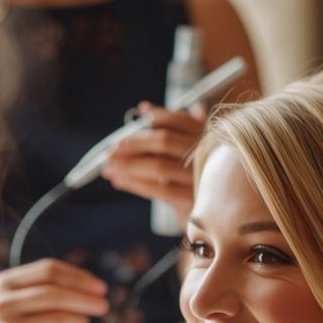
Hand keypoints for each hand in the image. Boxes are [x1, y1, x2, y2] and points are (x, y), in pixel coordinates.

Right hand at [0, 258, 109, 322]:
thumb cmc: (19, 319)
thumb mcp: (26, 296)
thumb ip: (54, 287)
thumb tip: (95, 289)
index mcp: (5, 282)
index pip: (48, 271)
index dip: (78, 277)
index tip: (100, 287)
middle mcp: (1, 303)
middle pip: (52, 294)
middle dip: (83, 299)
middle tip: (103, 306)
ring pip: (54, 319)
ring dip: (78, 319)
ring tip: (86, 322)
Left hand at [100, 102, 205, 224]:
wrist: (214, 215)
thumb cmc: (194, 178)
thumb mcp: (188, 152)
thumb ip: (171, 128)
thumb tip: (144, 107)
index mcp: (208, 138)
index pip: (181, 120)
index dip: (158, 116)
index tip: (138, 117)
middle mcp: (207, 155)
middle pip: (164, 141)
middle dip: (134, 144)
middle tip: (111, 150)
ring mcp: (201, 179)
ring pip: (158, 166)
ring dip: (128, 166)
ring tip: (108, 168)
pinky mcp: (193, 201)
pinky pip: (159, 191)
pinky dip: (135, 184)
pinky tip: (120, 181)